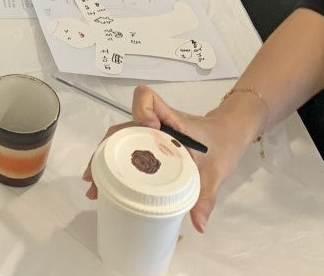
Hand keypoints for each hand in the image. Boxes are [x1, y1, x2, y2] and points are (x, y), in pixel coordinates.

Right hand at [82, 86, 257, 232]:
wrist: (228, 135)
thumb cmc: (222, 144)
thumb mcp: (217, 171)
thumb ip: (206, 196)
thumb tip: (198, 225)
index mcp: (171, 122)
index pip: (147, 98)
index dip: (141, 110)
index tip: (147, 129)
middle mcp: (155, 125)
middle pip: (122, 126)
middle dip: (107, 150)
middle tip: (96, 178)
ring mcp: (149, 135)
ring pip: (120, 139)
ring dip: (105, 158)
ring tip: (95, 185)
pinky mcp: (149, 145)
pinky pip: (127, 149)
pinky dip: (115, 164)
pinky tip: (107, 185)